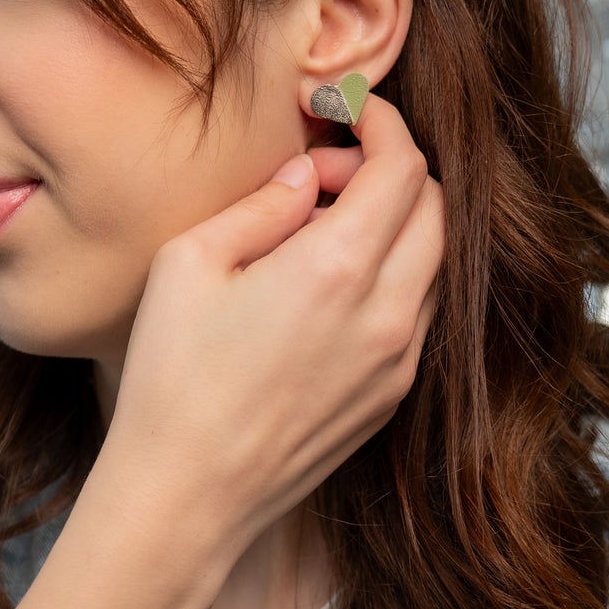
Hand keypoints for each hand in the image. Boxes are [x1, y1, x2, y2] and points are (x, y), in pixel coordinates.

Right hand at [103, 91, 445, 563]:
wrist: (186, 497)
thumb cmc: (172, 380)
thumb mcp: (189, 264)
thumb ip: (261, 205)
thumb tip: (305, 177)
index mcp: (340, 269)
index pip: (404, 166)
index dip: (380, 123)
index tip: (346, 111)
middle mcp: (389, 314)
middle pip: (435, 207)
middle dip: (388, 171)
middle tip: (320, 176)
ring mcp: (399, 360)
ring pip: (434, 261)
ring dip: (394, 226)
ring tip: (316, 235)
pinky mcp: (391, 396)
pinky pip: (417, 312)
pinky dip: (390, 278)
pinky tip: (324, 291)